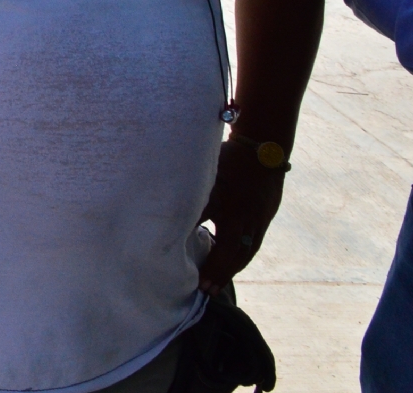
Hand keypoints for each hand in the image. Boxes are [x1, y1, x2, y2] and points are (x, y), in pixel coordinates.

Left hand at [198, 138, 286, 293]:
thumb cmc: (227, 162)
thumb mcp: (206, 181)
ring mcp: (259, 219)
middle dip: (221, 273)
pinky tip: (231, 259)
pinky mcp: (265, 216)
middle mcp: (247, 220)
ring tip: (218, 281)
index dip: (211, 268)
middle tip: (207, 290)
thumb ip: (191, 204)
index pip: (220, 249)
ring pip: (247, 251)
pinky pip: (254, 242)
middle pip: (235, 254)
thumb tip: (171, 226)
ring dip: (232, 267)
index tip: (200, 283)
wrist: (262, 147)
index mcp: (231, 213)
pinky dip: (242, 255)